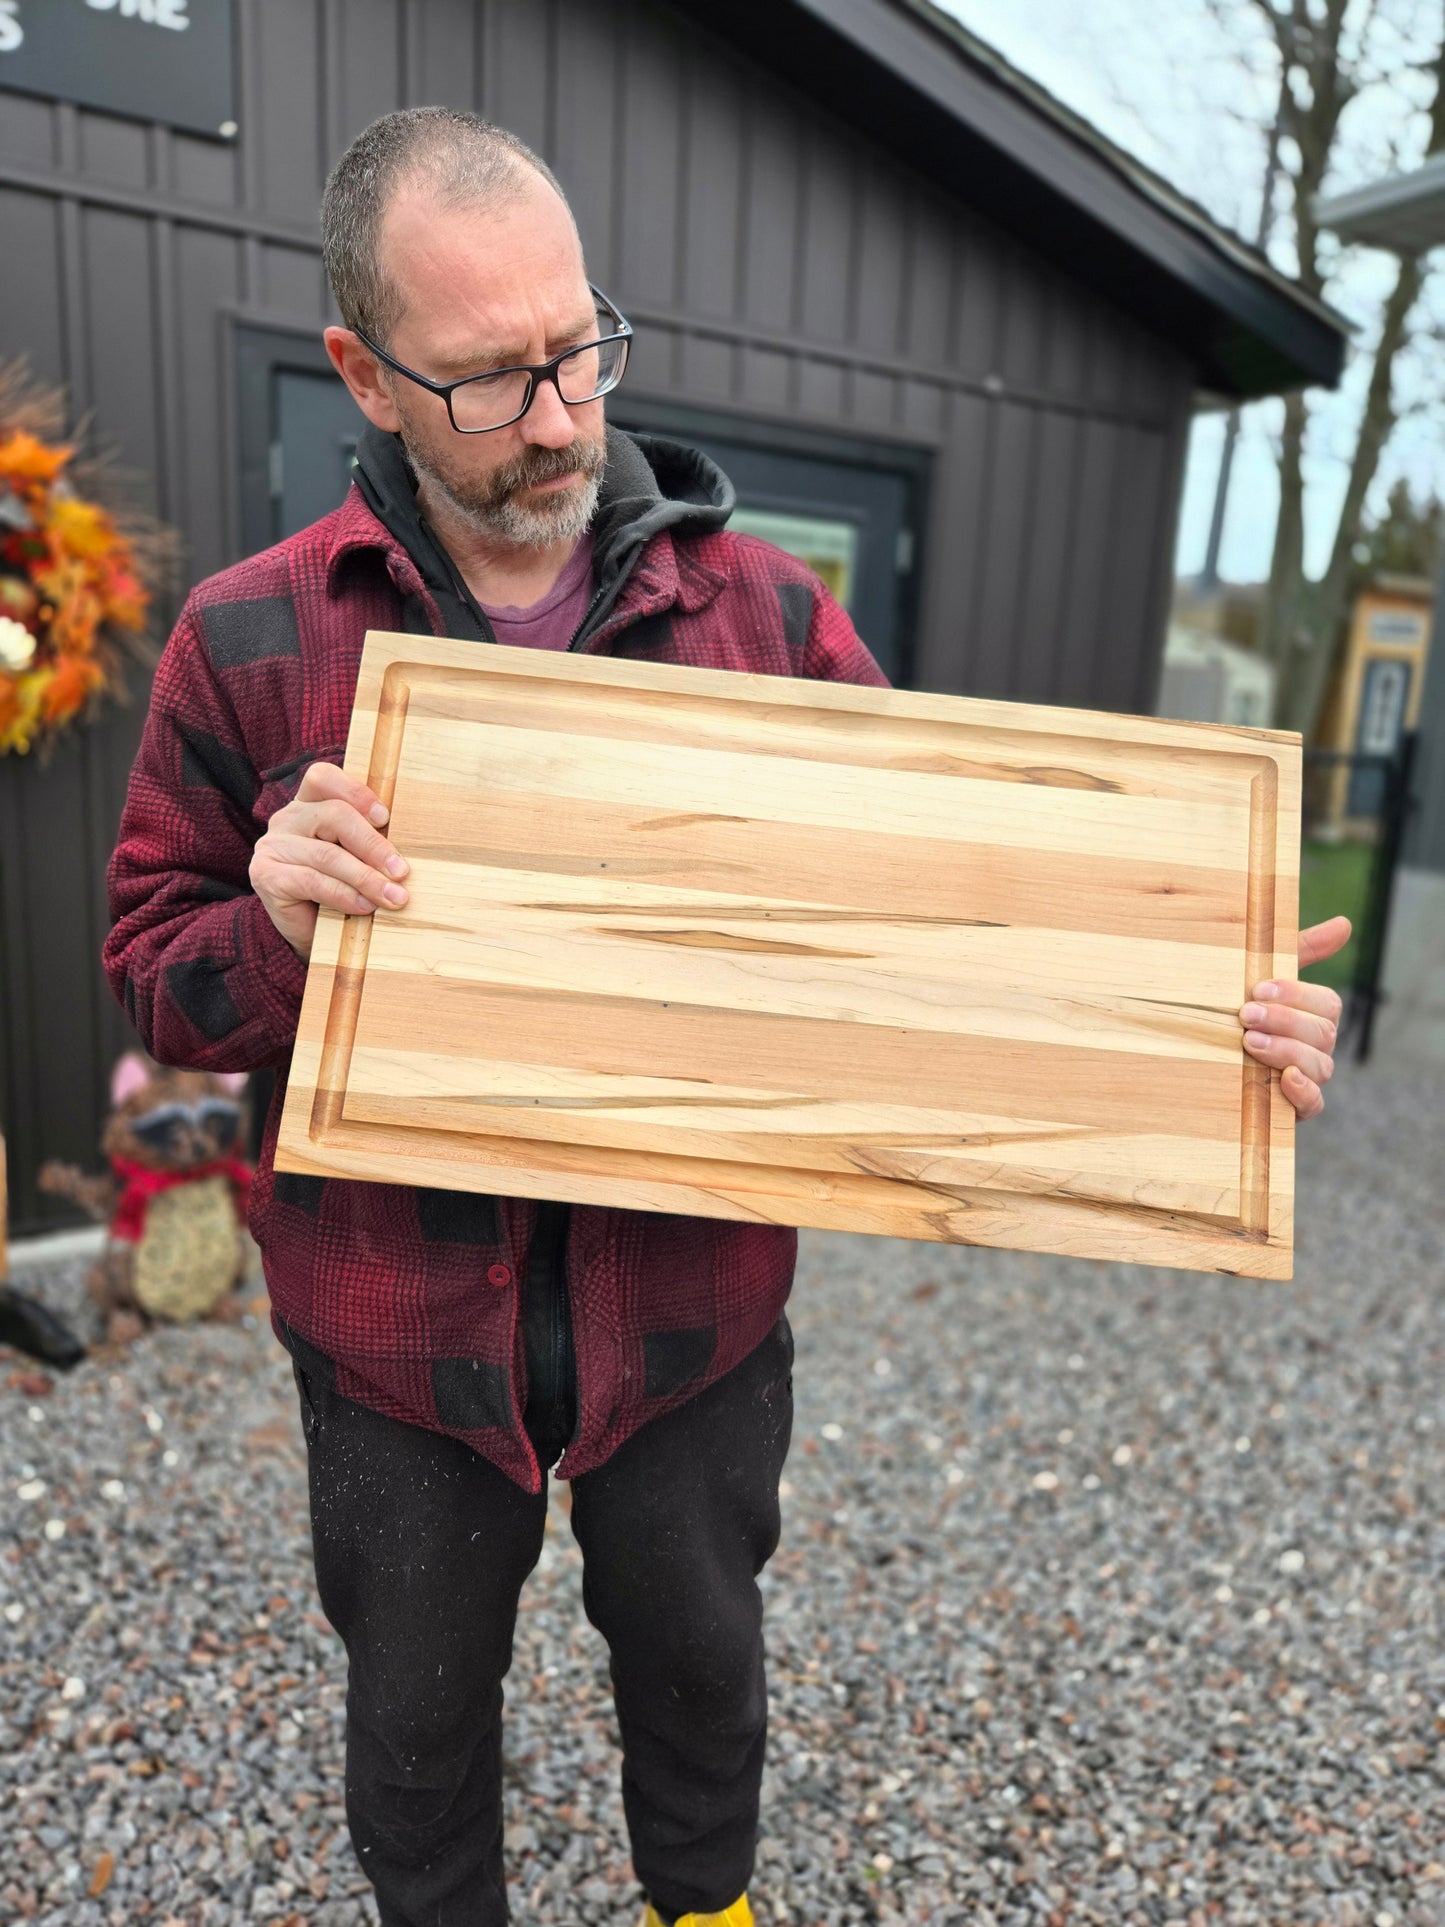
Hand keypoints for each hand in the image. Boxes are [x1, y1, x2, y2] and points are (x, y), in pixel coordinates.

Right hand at [249, 762, 408, 959]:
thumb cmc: (339, 890)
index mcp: (309, 804)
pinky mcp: (266, 876)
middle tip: (401, 871)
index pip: (323, 777)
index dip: (355, 792)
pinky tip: (365, 907)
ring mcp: (272, 846)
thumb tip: (405, 853)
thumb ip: (370, 843)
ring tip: (393, 897)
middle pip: (334, 815)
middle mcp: (286, 819)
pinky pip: (313, 881)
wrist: (308, 933)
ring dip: (366, 878)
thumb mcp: (356, 859)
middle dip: (374, 845)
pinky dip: (345, 895)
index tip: (385, 818)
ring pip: (327, 854)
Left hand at [1238, 915, 1350, 1120]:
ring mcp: (1308, 1078)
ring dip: (1285, 1051)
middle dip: (1284, 1021)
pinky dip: (1303, 1092)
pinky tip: (1286, 1079)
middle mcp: (1316, 1046)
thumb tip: (1345, 924)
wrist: (1199, 1062)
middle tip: (1245, 1016)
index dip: (1296, 995)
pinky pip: (1314, 1103)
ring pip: (1319, 1064)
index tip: (1258, 990)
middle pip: (1323, 1032)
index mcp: (1311, 1015)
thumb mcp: (1261, 979)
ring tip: (1249, 1043)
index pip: (1326, 1003)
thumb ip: (1300, 951)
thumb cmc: (1238, 1012)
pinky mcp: (1295, 1108)